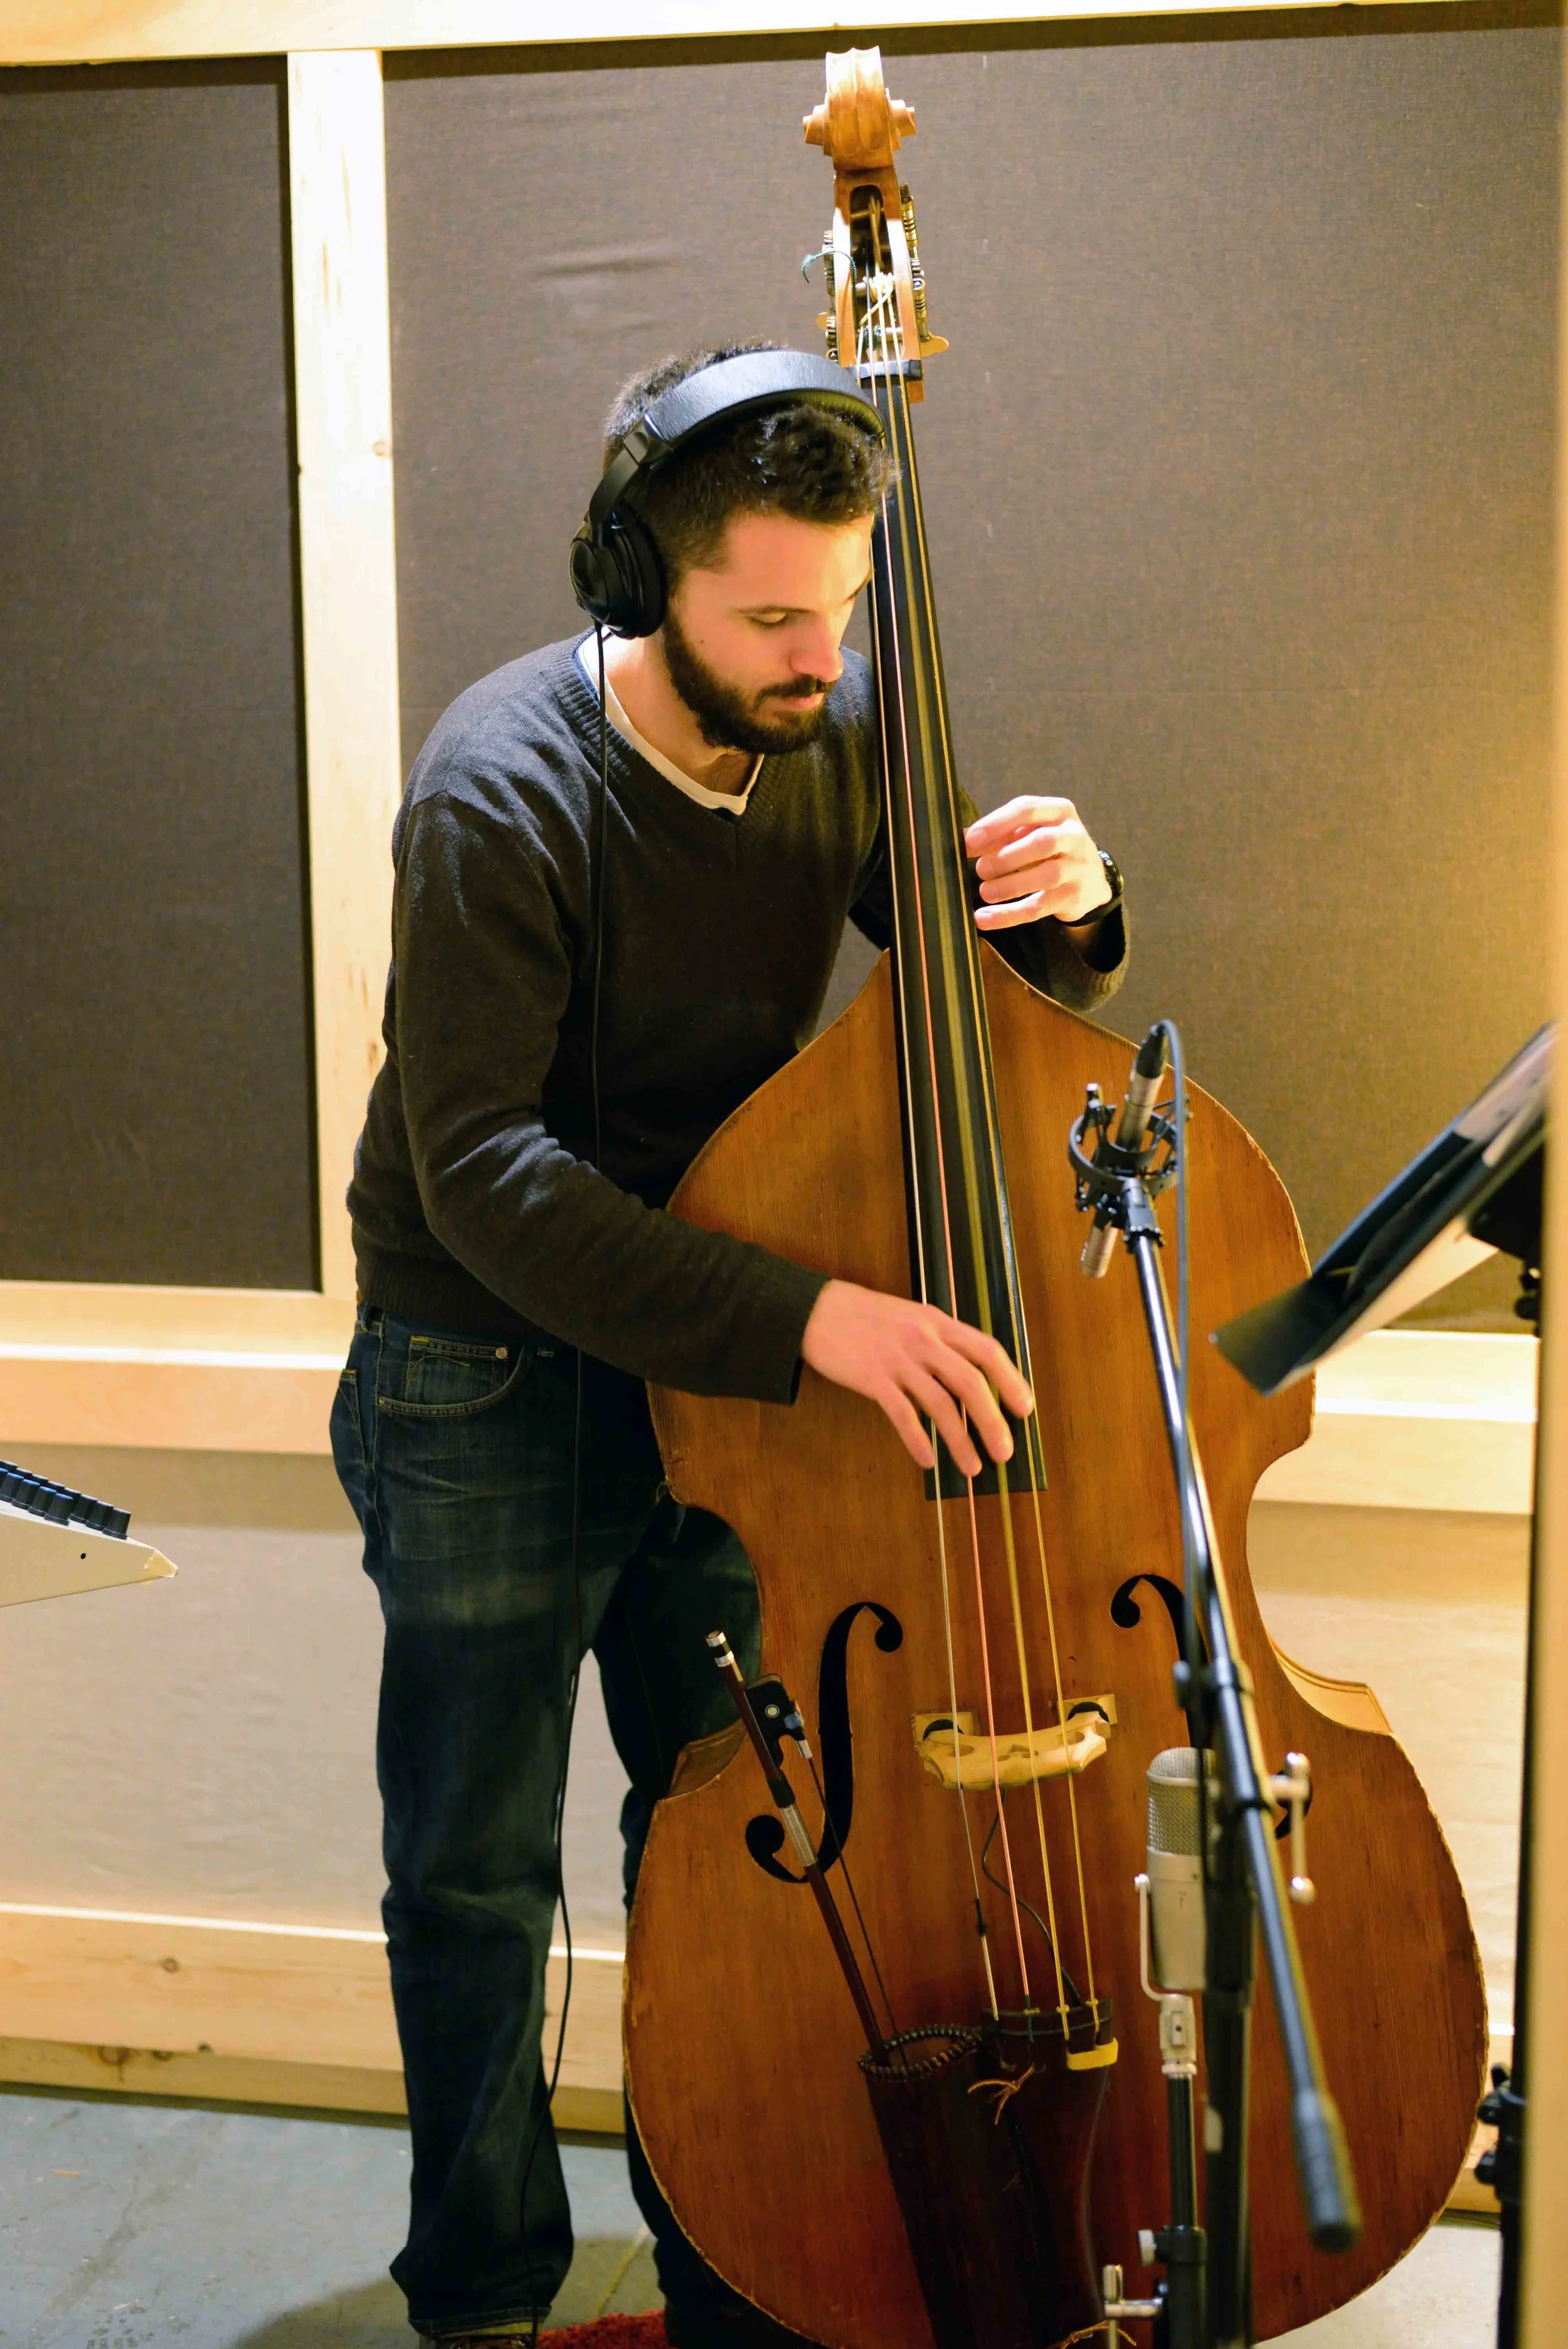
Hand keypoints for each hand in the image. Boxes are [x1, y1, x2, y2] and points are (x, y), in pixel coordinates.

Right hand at [800, 1279, 1033, 1477]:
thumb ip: (940, 1341)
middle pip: (970, 1382)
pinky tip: (928, 1460)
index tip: (1024, 1409)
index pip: (986, 1351)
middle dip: (992, 1421)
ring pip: (941, 1404)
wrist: (816, 1309)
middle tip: (1005, 1452)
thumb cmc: (866, 1317)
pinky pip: (903, 1415)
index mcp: (937, 1322)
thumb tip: (971, 1378)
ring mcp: (897, 1359)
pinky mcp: (872, 1378)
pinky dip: (918, 1441)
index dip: (1010, 1381)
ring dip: (961, 1440)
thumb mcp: (912, 1317)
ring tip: (973, 1467)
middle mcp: (923, 1339)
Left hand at [965, 796, 1110, 930]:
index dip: (997, 824)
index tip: (970, 840)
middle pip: (1042, 843)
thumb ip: (999, 834)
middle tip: (981, 869)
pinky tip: (984, 918)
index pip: (1027, 809)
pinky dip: (1008, 915)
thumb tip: (961, 839)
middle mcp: (1074, 836)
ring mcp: (1077, 868)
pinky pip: (1038, 907)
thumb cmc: (1051, 850)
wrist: (1092, 880)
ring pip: (1045, 876)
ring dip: (1009, 885)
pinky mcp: (1073, 897)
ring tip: (985, 892)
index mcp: (1059, 811)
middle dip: (1006, 856)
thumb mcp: (1030, 833)